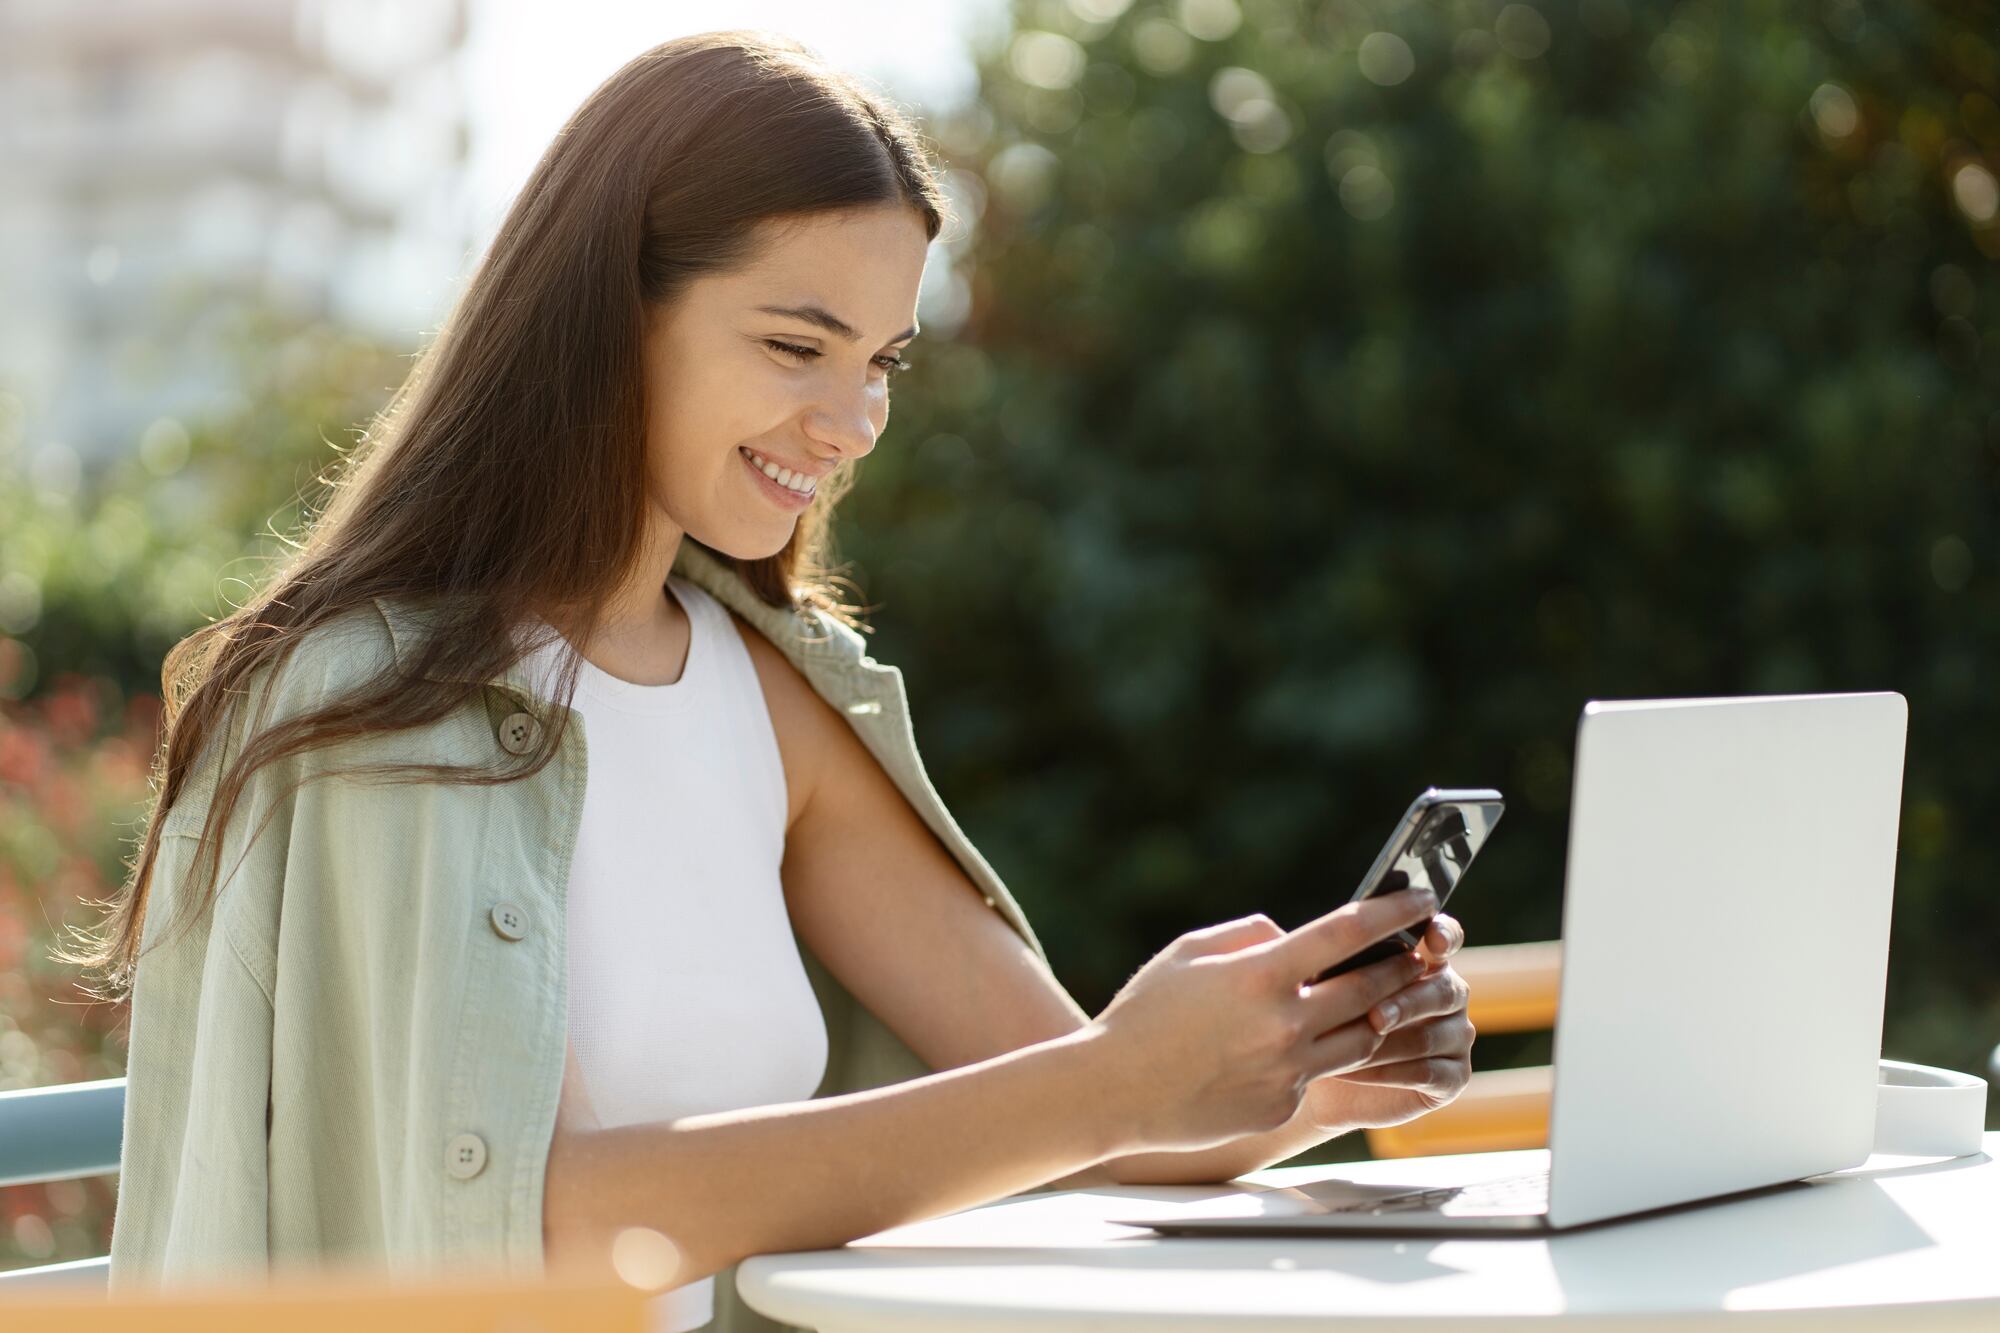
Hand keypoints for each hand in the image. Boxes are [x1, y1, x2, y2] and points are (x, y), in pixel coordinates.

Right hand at [1090, 886, 1439, 1155]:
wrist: (1113, 1091)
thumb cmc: (1144, 1014)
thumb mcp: (1187, 952)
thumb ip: (1246, 935)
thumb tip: (1288, 934)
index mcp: (1260, 974)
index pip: (1347, 933)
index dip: (1393, 911)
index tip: (1422, 899)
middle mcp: (1283, 1023)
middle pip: (1372, 990)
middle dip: (1403, 969)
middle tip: (1418, 956)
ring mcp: (1286, 1071)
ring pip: (1361, 1041)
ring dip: (1373, 1018)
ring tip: (1372, 1004)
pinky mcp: (1281, 1106)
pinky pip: (1318, 1077)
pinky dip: (1318, 1060)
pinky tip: (1301, 1051)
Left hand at [1299, 912, 1474, 1131]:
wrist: (1326, 1083)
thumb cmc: (1324, 1022)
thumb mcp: (1321, 988)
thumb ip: (1320, 960)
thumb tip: (1281, 933)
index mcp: (1425, 961)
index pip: (1447, 938)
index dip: (1446, 935)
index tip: (1433, 939)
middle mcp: (1449, 994)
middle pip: (1442, 992)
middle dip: (1404, 1004)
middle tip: (1373, 1017)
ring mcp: (1456, 1036)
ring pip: (1428, 1037)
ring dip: (1384, 1045)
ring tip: (1345, 1049)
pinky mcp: (1454, 1077)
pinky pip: (1426, 1072)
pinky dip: (1386, 1072)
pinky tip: (1353, 1071)